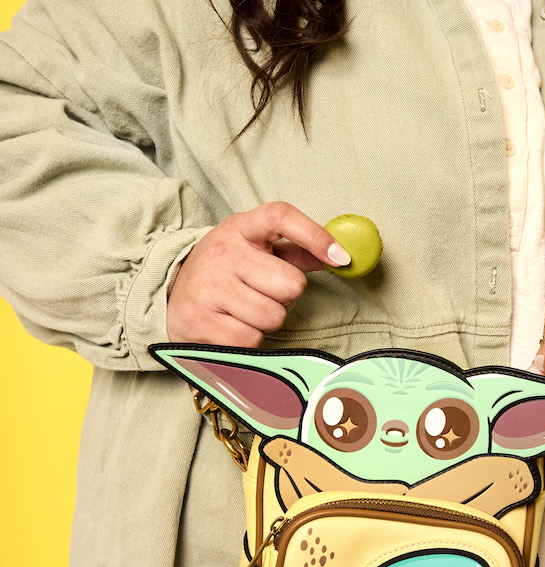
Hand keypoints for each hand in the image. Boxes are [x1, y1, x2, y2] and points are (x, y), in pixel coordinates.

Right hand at [167, 202, 350, 345]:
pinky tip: (232, 325)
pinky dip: (249, 338)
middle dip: (286, 297)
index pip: (281, 216)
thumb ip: (296, 251)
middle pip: (291, 284)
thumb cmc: (225, 271)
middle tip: (264, 293)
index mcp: (239, 228)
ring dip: (268, 320)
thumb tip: (340, 256)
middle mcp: (222, 252)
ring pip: (274, 317)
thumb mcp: (254, 249)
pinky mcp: (200, 321)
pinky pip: (252, 339)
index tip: (341, 258)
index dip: (315, 235)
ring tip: (245, 309)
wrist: (169, 294)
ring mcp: (209, 287)